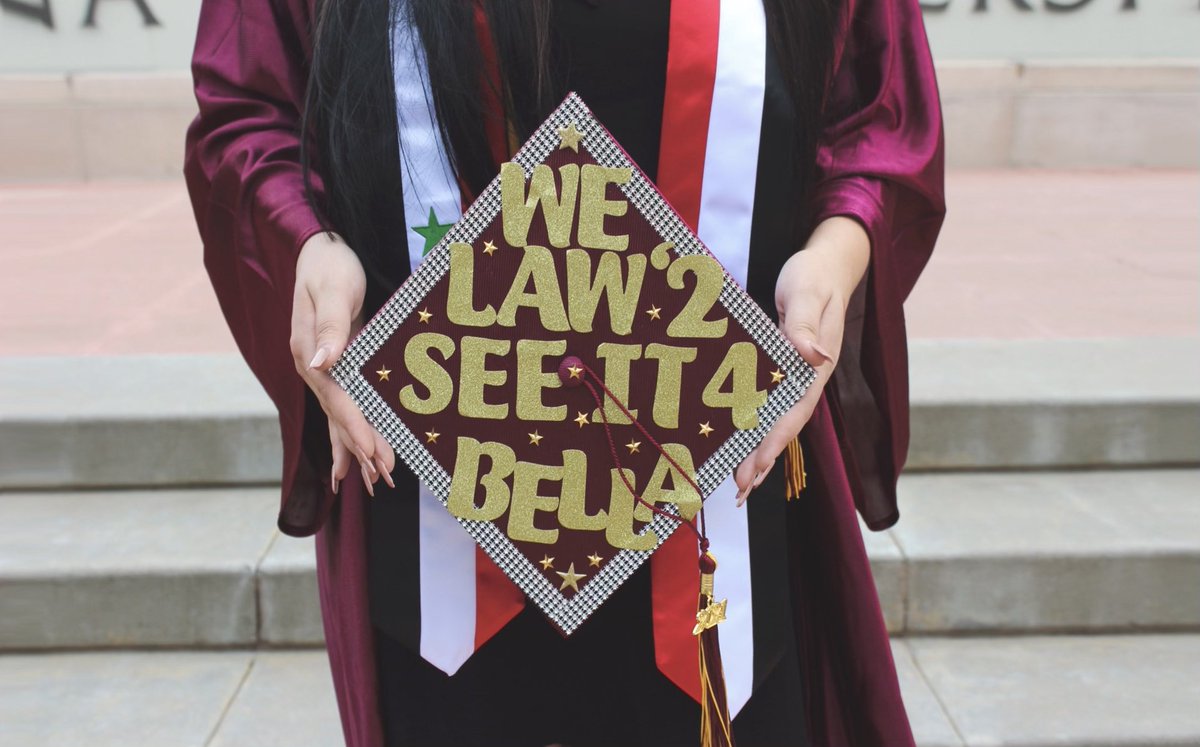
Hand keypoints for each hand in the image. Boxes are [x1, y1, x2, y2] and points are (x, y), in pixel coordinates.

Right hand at [290, 231, 394, 495]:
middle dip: (363, 450)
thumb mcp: (333, 290)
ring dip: (359, 447)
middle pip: (341, 418)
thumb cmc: (330, 265)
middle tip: (385, 479)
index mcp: (311, 356)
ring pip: (343, 417)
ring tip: (378, 477)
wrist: (321, 248)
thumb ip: (331, 328)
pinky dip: (354, 429)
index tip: (374, 457)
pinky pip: (346, 404)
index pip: (339, 403)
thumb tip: (321, 364)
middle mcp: (314, 369)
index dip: (357, 432)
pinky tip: (361, 449)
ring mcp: (323, 369)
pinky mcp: (336, 364)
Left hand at [733, 216, 869, 504]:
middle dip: (764, 460)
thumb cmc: (815, 273)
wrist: (828, 261)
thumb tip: (812, 355)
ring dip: (760, 453)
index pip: (795, 410)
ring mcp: (799, 376)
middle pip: (785, 426)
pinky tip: (742, 444)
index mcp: (816, 365)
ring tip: (740, 484)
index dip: (776, 439)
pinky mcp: (786, 370)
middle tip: (739, 490)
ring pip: (778, 422)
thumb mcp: (806, 291)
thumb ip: (804, 323)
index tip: (758, 465)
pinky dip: (757, 429)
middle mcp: (809, 377)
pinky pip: (771, 406)